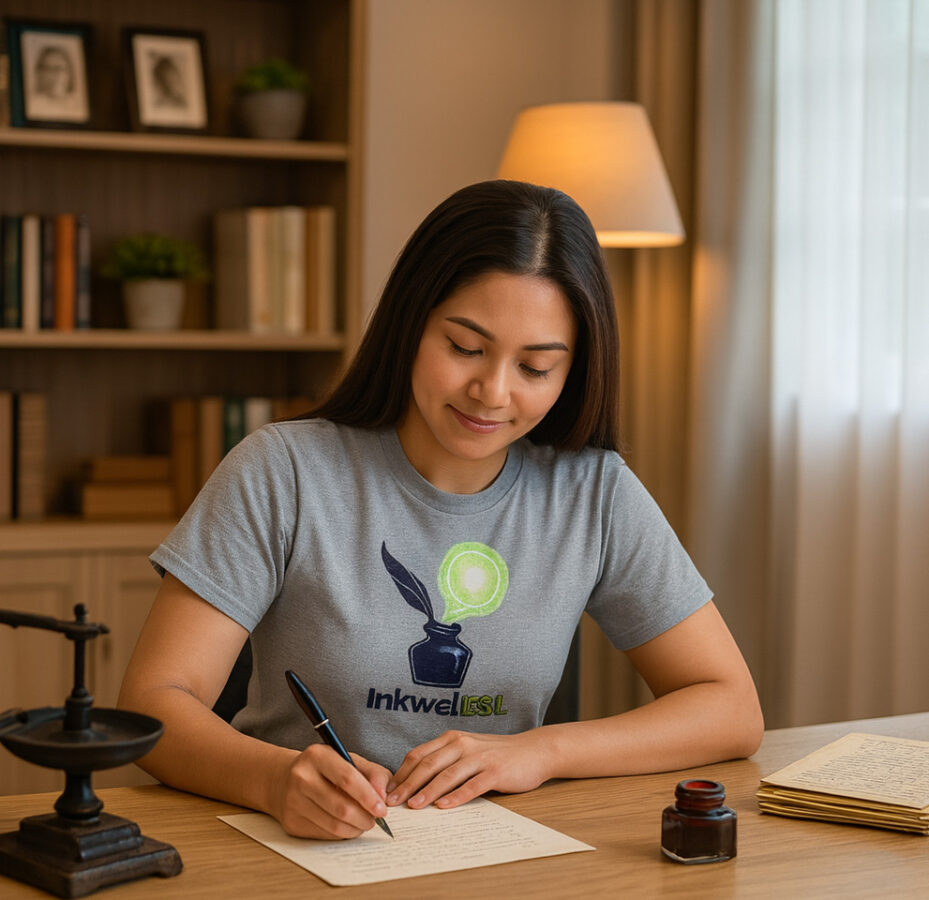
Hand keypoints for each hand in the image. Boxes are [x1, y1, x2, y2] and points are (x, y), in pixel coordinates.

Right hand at [272, 744, 391, 838]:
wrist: (284, 779)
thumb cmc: (324, 769)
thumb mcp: (350, 760)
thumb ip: (373, 774)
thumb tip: (383, 797)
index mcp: (317, 756)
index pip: (348, 779)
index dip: (368, 797)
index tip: (382, 809)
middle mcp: (301, 777)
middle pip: (341, 807)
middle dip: (364, 818)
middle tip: (374, 820)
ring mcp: (293, 801)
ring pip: (333, 825)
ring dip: (355, 829)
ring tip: (363, 823)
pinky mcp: (291, 822)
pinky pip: (324, 834)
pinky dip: (341, 834)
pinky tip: (346, 826)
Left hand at [386, 730, 550, 810]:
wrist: (533, 751)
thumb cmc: (496, 755)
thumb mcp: (467, 751)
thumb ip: (445, 761)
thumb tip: (415, 785)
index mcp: (452, 738)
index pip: (419, 755)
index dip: (401, 773)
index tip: (387, 791)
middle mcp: (462, 744)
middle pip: (428, 765)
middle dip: (408, 785)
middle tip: (392, 802)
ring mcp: (479, 757)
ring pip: (447, 775)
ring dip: (428, 792)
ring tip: (414, 807)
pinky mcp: (495, 771)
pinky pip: (472, 785)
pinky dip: (456, 796)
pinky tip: (444, 807)